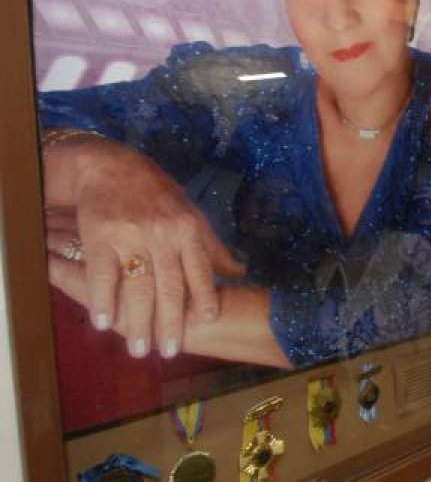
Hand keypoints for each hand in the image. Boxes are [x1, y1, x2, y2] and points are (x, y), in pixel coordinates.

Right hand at [42, 137, 244, 358]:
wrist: (113, 167)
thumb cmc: (157, 196)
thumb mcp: (191, 215)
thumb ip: (212, 247)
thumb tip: (239, 273)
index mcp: (188, 230)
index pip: (200, 270)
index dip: (204, 297)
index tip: (206, 323)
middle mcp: (163, 235)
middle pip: (170, 285)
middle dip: (171, 321)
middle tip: (170, 352)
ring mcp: (132, 236)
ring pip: (139, 286)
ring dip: (138, 321)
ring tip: (139, 350)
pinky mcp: (100, 236)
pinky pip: (104, 274)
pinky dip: (104, 300)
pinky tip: (104, 323)